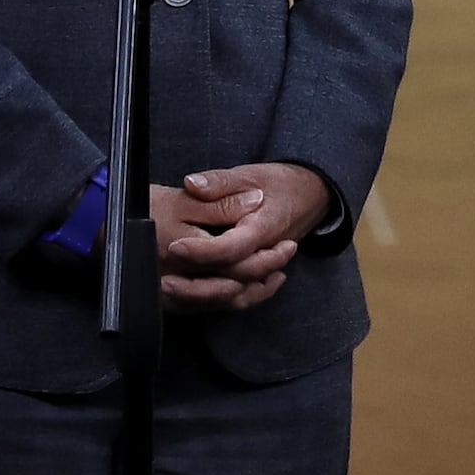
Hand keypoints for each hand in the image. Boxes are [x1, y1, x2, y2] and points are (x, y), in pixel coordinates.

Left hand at [154, 163, 329, 309]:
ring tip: (171, 292)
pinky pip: (242, 295)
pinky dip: (217, 299)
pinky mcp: (259, 274)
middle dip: (197, 285)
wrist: (310, 196)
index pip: (232, 248)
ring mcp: (265, 267)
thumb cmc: (279, 184)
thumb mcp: (248, 174)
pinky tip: (190, 296)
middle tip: (164, 281)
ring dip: (204, 297)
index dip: (203, 251)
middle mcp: (265, 253)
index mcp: (263, 228)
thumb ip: (219, 182)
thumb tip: (192, 184)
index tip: (176, 246)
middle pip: (233, 279)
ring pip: (237, 294)